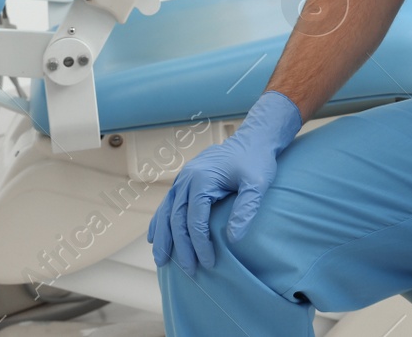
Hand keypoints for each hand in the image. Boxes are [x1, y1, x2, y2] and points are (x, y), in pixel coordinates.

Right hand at [148, 90, 302, 275]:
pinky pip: (167, 204)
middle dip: (181, 248)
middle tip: (189, 271)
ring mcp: (182, 179)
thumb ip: (246, 209)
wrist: (252, 140)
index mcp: (202, 179)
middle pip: (176, 219)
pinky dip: (159, 222)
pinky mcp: (184, 181)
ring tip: (161, 261)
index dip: (200, 244)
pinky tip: (153, 237)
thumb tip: (233, 239)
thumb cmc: (256, 161)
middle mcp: (186, 179)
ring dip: (163, 238)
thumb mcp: (258, 183)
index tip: (209, 263)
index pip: (195, 220)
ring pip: (166, 213)